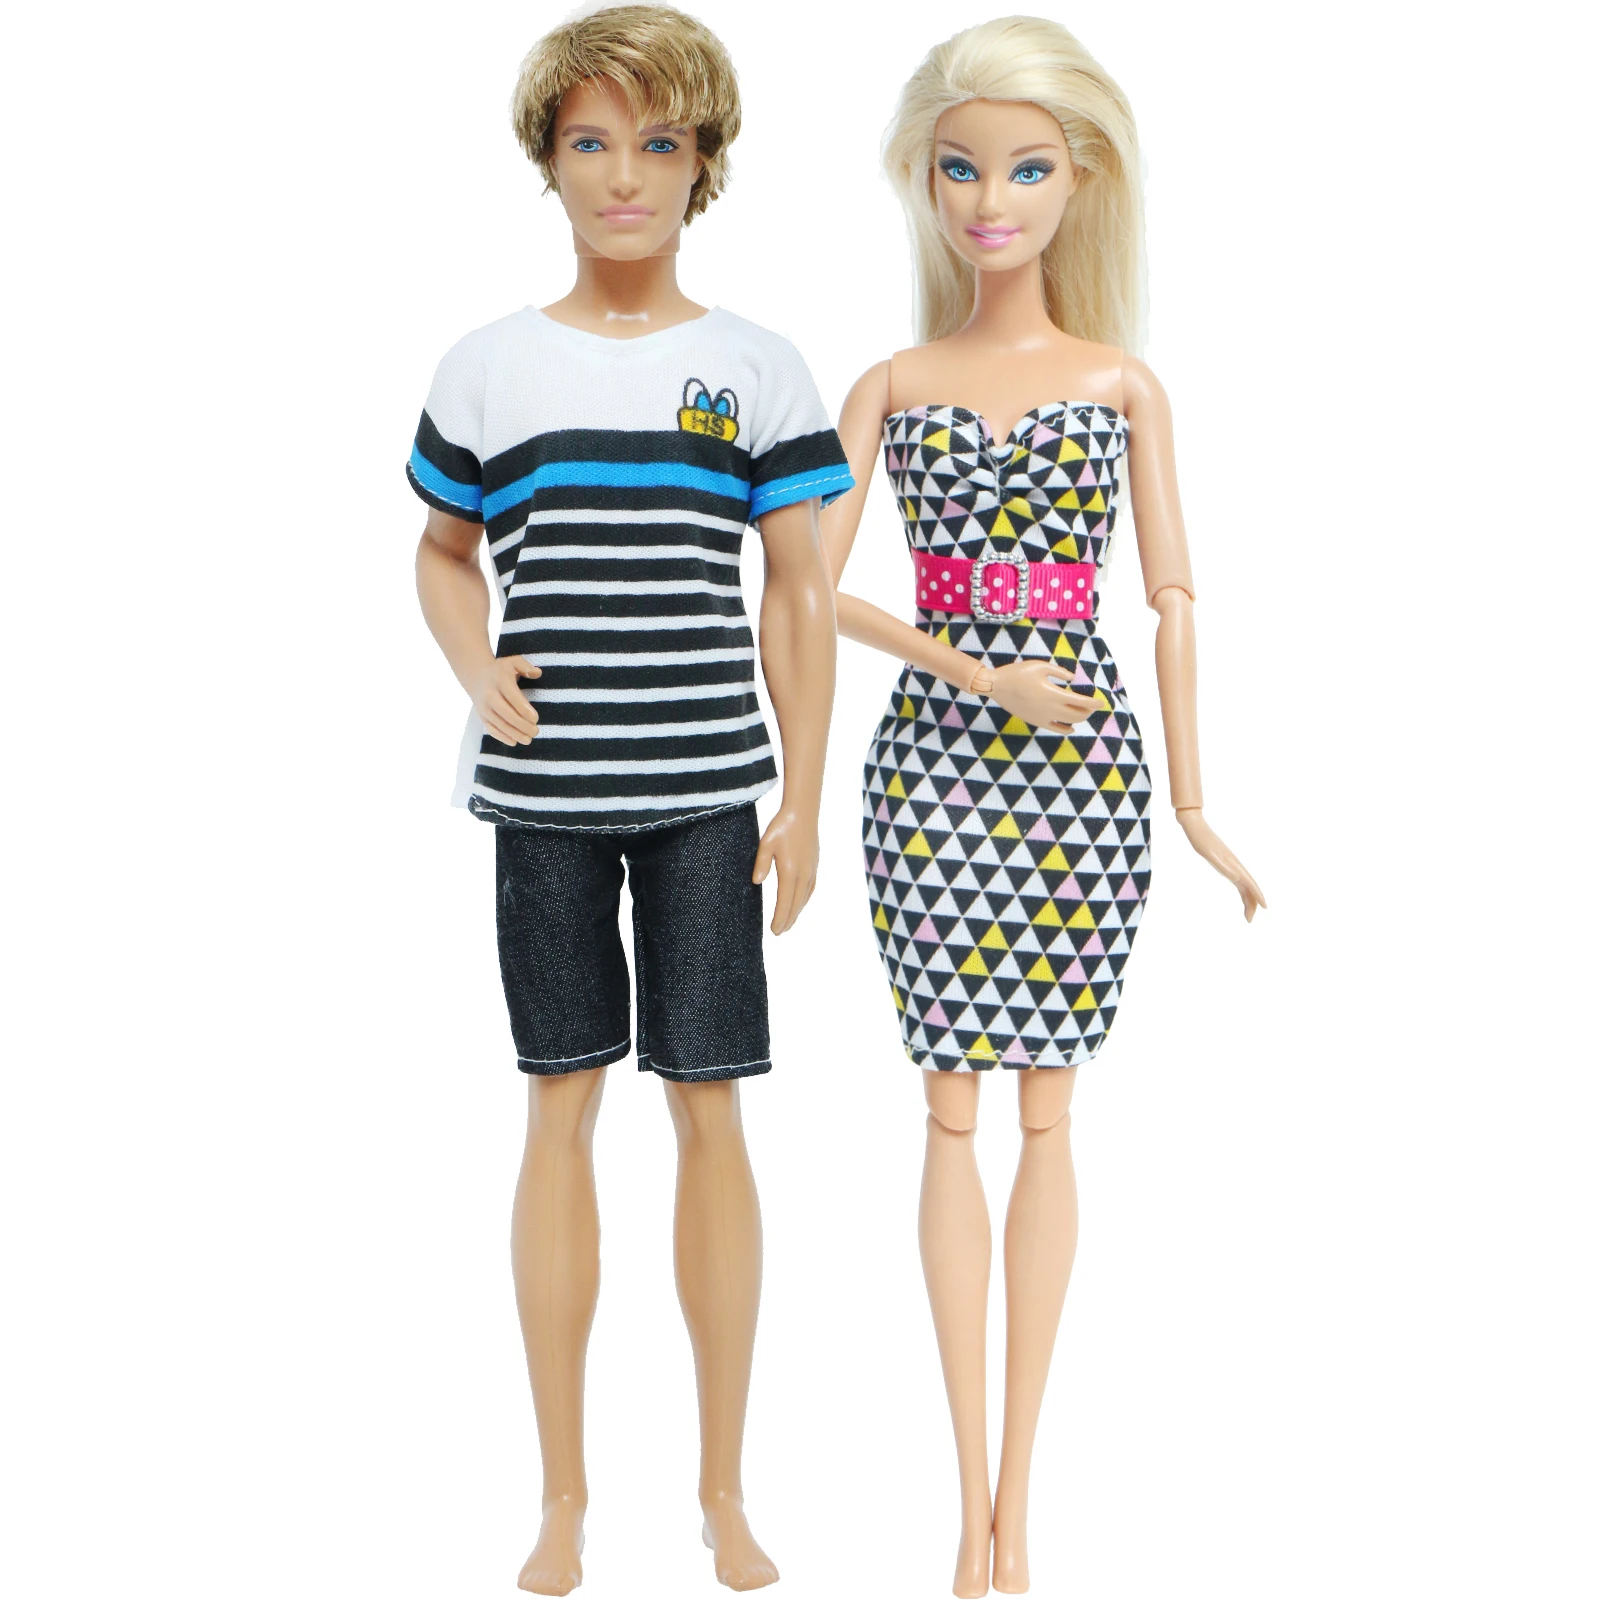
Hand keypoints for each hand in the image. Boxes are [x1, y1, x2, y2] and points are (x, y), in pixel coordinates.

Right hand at [469, 655, 540, 745]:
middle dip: (521, 725)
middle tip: (536, 731)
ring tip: (528, 739)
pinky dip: (502, 737)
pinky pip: (491, 729)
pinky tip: (514, 742)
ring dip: (514, 734)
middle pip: (506, 713)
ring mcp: (484, 707)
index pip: (512, 697)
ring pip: (499, 724)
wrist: (476, 676)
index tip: (536, 719)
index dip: (524, 710)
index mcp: (500, 681)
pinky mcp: (482, 716)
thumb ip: (525, 666)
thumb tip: (537, 673)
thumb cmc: (501, 670)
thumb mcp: (513, 662)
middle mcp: (490, 695)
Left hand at [752, 805, 819, 934]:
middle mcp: (803, 874)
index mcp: (790, 871)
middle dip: (788, 920)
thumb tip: (757, 882)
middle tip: (780, 933)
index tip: (775, 931)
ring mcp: (811, 870)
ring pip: (804, 898)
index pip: (785, 901)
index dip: (780, 918)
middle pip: (796, 904)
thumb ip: (761, 863)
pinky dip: (804, 900)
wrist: (803, 813)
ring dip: (797, 912)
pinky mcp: (814, 865)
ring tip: (789, 923)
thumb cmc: (781, 827)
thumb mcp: (765, 844)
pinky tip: (800, 903)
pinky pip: (810, 888)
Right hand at [981, 659, 1098, 730]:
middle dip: (1088, 711)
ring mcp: (1043, 717)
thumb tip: (1072, 678)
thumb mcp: (1040, 666)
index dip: (1093, 703)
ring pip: (1068, 723)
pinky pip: (1055, 729)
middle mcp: (1050, 709)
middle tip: (1093, 706)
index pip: (1080, 702)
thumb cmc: (1018, 673)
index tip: (1101, 702)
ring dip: (1079, 719)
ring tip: (1084, 714)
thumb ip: (1059, 672)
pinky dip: (1066, 729)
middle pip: (1077, 714)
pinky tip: (1071, 728)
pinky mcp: (1036, 721)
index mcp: (1053, 694)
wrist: (997, 686)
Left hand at [1175, 809, 1266, 921]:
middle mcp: (1235, 865)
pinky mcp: (1225, 865)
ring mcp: (1231, 865)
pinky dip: (1241, 891)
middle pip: (1248, 887)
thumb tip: (1236, 877)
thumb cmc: (1201, 840)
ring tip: (1247, 915)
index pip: (1249, 882)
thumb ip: (1223, 865)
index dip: (1257, 894)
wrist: (1195, 827)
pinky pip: (1237, 881)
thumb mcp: (1210, 854)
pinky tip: (1242, 897)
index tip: (1264, 906)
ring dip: (1247, 900)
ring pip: (1244, 886)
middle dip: (1252, 903)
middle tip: (1250, 920)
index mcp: (1233, 864)